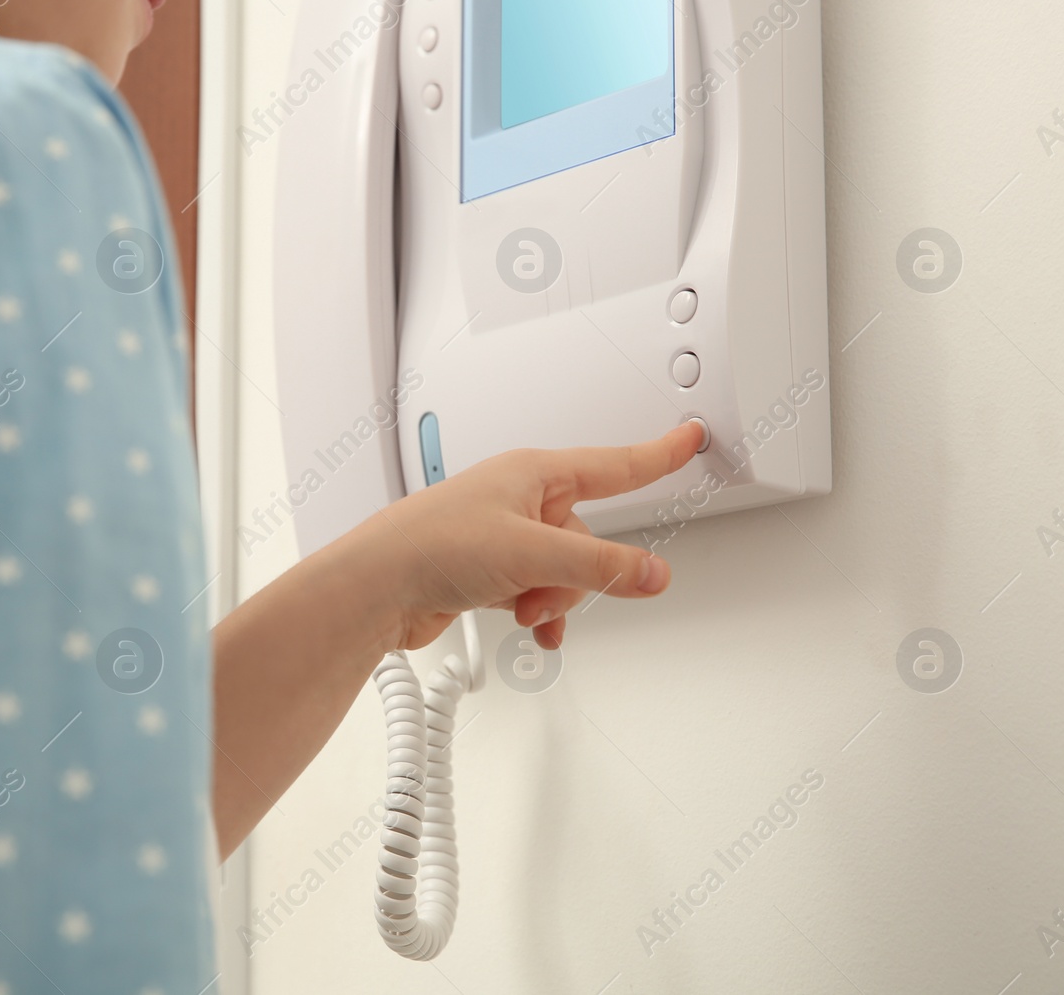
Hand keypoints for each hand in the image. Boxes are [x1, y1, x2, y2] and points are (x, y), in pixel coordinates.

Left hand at [348, 421, 703, 651]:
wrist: (375, 588)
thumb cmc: (430, 545)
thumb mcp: (532, 553)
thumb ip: (600, 566)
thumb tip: (652, 573)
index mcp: (533, 473)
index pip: (615, 463)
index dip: (657, 454)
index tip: (689, 437)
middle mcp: (519, 499)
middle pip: (588, 537)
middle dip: (576, 574)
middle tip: (544, 586)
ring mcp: (503, 536)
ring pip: (564, 572)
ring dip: (552, 598)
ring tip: (520, 606)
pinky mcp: (488, 570)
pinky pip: (538, 592)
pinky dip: (538, 612)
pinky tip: (526, 626)